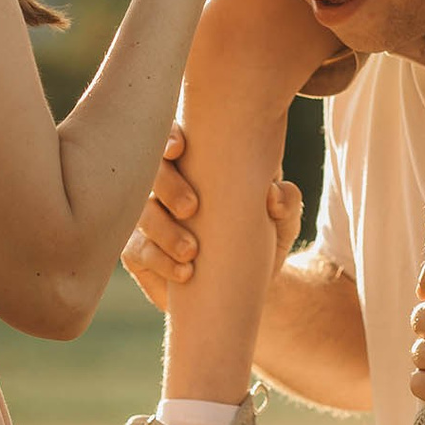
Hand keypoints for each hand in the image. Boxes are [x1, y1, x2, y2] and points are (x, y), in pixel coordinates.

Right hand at [120, 123, 302, 313]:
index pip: (173, 140)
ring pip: (140, 213)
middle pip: (149, 172)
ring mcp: (149, 220)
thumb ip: (287, 203)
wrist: (247, 287)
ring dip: (163, 230)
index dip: (168, 137)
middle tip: (191, 207)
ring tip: (192, 251)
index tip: (179, 149)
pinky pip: (136, 250)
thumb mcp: (283, 222)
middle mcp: (166, 188)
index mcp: (196, 167)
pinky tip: (184, 272)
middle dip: (166, 185)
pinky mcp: (140, 253)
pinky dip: (159, 260)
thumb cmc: (263, 239)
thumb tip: (274, 194)